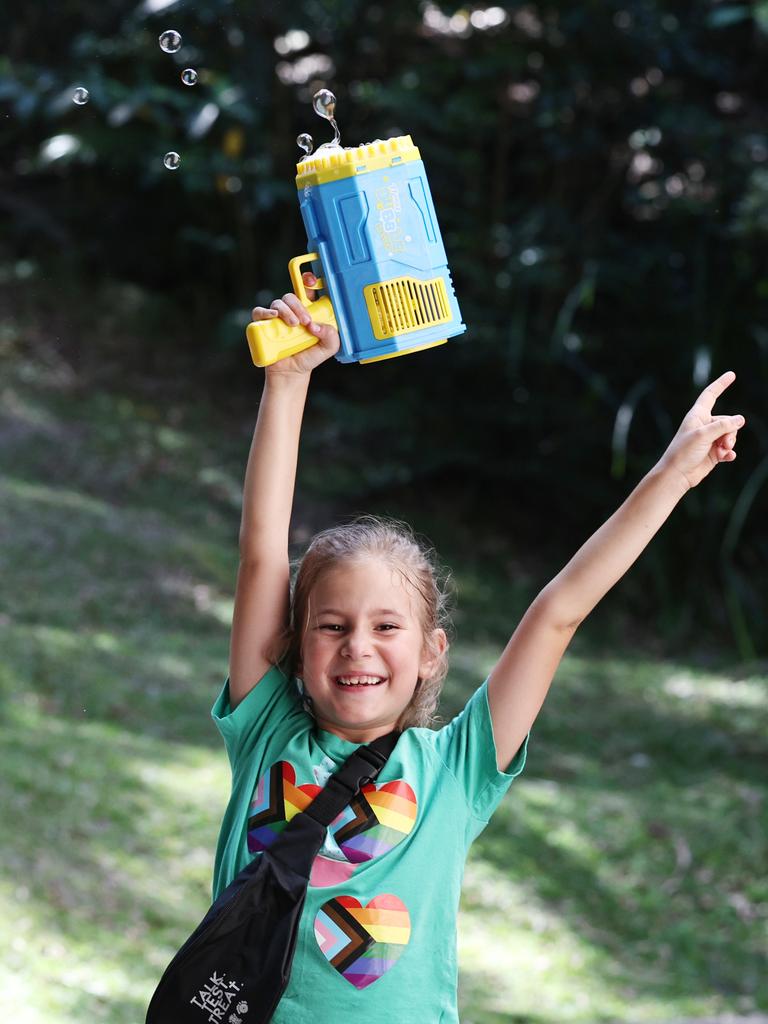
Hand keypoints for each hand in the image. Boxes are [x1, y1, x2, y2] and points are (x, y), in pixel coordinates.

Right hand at [251, 273, 339, 376]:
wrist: (291, 372)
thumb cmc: (309, 357)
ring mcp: (277, 318)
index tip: (310, 280)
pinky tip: (273, 317)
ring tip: (293, 325)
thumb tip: (315, 326)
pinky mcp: (264, 325)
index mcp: (308, 311)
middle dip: (299, 306)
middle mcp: (292, 311)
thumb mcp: (328, 348)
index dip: (308, 280)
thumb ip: (332, 335)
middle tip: (306, 322)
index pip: (306, 290)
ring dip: (286, 310)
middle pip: (292, 296)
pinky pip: (259, 312)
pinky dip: (265, 312)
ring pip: (278, 303)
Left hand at [659, 371, 744, 489]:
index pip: (710, 395)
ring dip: (729, 443)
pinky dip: (729, 453)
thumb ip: (723, 426)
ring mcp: (709, 439)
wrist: (677, 475)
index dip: (720, 384)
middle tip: (723, 443)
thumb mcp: (703, 435)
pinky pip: (728, 449)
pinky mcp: (713, 452)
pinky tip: (726, 457)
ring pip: (730, 435)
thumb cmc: (683, 452)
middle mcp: (704, 425)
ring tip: (721, 451)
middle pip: (727, 420)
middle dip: (730, 431)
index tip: (732, 375)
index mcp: (697, 415)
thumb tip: (741, 419)